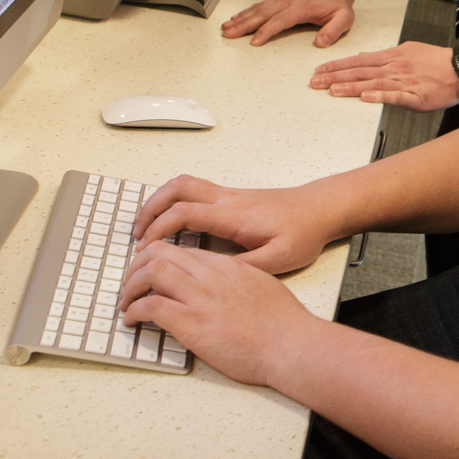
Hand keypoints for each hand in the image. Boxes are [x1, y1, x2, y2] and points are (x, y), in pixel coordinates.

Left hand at [118, 241, 314, 385]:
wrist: (291, 345)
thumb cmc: (284, 324)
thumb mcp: (262, 287)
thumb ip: (239, 282)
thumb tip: (225, 289)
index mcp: (227, 266)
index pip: (181, 250)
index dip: (158, 258)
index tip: (150, 271)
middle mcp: (210, 275)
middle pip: (159, 253)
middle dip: (136, 266)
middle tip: (130, 284)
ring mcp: (200, 298)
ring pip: (150, 272)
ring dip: (130, 287)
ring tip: (126, 302)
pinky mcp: (192, 323)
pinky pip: (150, 306)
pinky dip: (133, 311)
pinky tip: (132, 321)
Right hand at [134, 175, 348, 274]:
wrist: (322, 209)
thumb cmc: (303, 232)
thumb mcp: (279, 259)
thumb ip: (245, 267)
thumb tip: (212, 275)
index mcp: (234, 215)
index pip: (185, 213)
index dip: (159, 229)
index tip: (146, 249)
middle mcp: (229, 199)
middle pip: (177, 189)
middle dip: (150, 209)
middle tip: (136, 234)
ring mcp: (230, 195)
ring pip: (184, 184)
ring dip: (160, 201)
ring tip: (146, 226)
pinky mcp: (233, 197)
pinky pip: (195, 190)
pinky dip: (174, 201)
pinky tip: (172, 221)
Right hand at [220, 0, 359, 47]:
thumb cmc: (337, 5)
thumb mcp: (344, 19)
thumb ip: (333, 30)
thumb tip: (321, 42)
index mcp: (302, 7)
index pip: (281, 20)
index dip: (267, 30)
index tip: (254, 41)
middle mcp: (288, 2)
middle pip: (262, 14)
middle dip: (244, 25)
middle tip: (229, 34)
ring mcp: (281, 0)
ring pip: (257, 9)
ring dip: (241, 18)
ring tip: (226, 28)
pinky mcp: (278, 0)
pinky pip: (259, 6)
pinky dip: (245, 12)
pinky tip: (235, 19)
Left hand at [310, 38, 458, 108]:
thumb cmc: (437, 61)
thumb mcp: (409, 51)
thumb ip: (387, 58)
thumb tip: (366, 59)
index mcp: (393, 57)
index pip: (359, 61)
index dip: (337, 66)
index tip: (320, 70)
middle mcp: (395, 68)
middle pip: (360, 72)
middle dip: (335, 77)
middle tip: (315, 82)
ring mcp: (405, 82)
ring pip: (373, 84)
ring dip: (351, 87)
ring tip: (332, 91)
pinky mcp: (416, 97)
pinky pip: (396, 97)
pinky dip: (380, 96)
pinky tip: (366, 98)